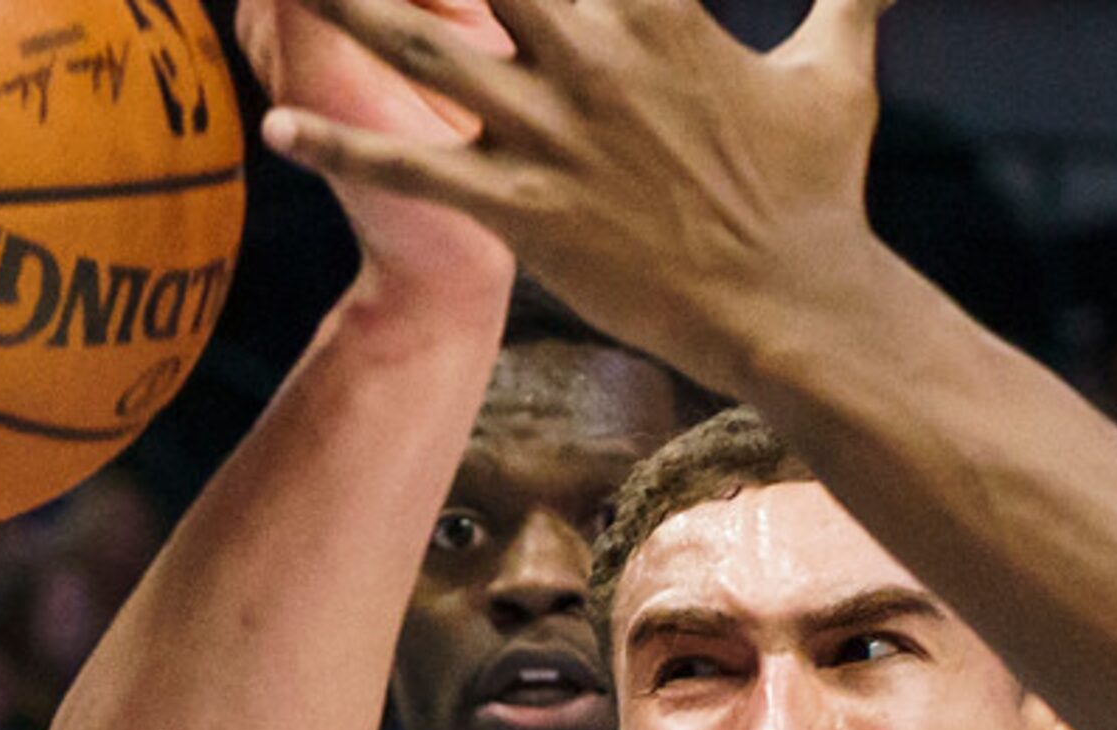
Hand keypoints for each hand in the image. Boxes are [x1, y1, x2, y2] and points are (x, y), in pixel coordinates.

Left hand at [255, 0, 891, 391]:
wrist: (799, 311)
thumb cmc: (817, 193)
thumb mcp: (838, 73)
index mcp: (661, 14)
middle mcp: (596, 60)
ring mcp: (556, 138)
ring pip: (421, 49)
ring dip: (343, 6)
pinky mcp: (529, 214)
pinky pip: (416, 176)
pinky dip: (343, 150)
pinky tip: (278, 125)